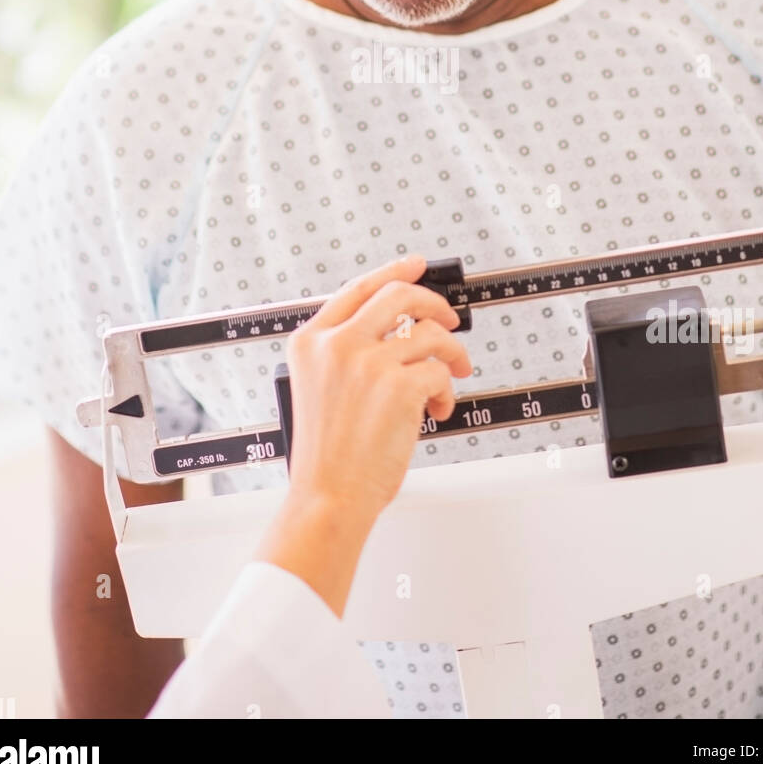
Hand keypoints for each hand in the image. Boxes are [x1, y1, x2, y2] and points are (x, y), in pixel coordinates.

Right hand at [284, 252, 471, 521]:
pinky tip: (436, 409)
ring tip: (448, 379)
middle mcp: (337, 345)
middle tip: (450, 321)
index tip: (415, 265)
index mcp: (311, 342)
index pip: (359, 289)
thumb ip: (348, 353)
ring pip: (430, 334)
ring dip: (450, 355)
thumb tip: (402, 328)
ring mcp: (368, 363)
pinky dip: (446, 391)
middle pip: (399, 295)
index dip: (393, 271)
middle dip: (435, 304)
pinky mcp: (399, 386)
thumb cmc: (327, 455)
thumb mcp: (319, 388)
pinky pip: (441, 371)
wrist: (328, 498)